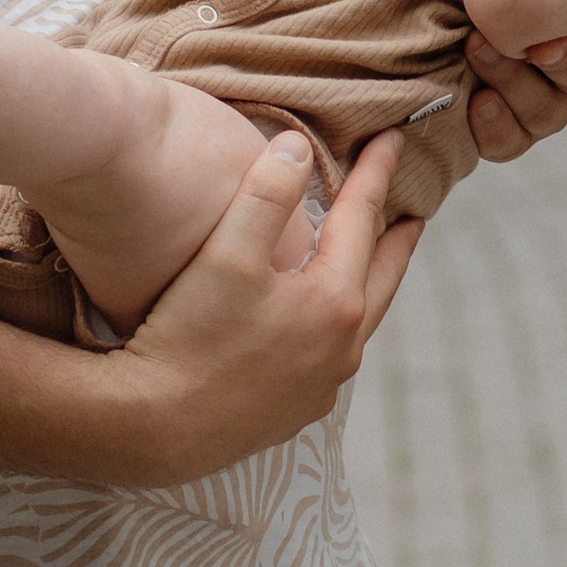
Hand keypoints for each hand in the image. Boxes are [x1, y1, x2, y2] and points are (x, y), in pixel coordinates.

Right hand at [111, 127, 419, 485]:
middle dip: (397, 240)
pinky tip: (321, 329)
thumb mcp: (226, 252)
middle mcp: (342, 347)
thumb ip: (266, 192)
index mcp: (334, 301)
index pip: (363, 219)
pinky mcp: (296, 412)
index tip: (394, 137)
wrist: (154, 430)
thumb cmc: (187, 336)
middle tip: (413, 214)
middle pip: (382, 277)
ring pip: (360, 321)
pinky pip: (331, 358)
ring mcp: (322, 386)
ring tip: (371, 266)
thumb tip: (299, 146)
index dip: (376, 172)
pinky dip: (338, 328)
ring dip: (369, 286)